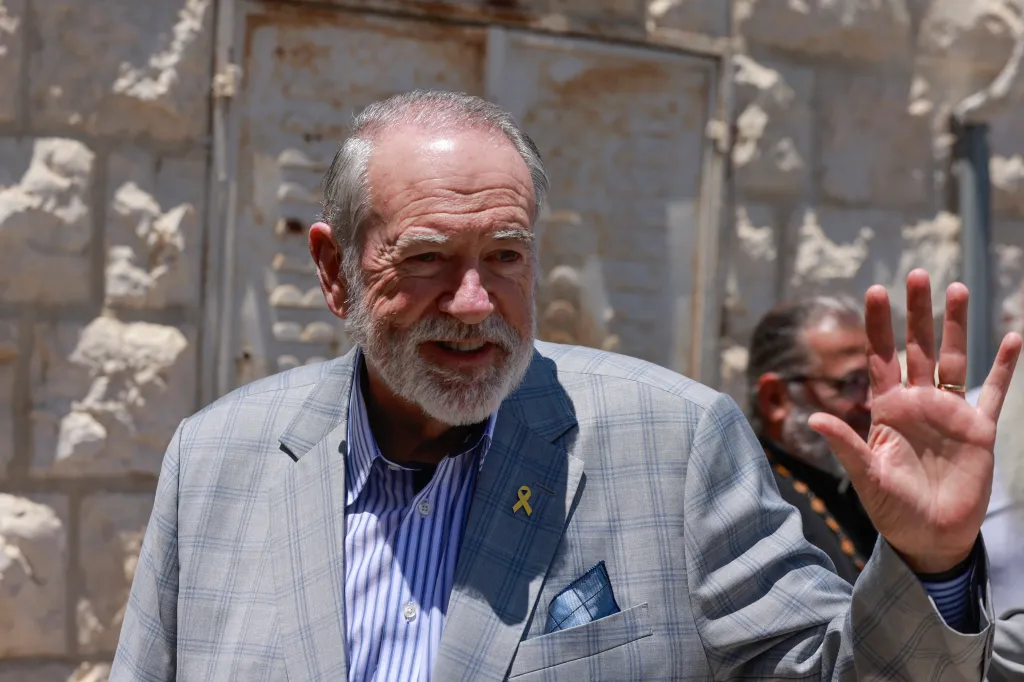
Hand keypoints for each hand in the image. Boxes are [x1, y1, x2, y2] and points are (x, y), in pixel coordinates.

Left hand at [809, 269, 1021, 573]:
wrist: (930, 537)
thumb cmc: (892, 509)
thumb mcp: (866, 476)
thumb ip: (845, 444)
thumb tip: (815, 418)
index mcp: (887, 410)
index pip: (880, 357)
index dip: (877, 326)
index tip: (874, 290)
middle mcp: (918, 403)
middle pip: (917, 347)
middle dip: (916, 312)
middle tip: (916, 274)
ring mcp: (949, 413)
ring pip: (953, 359)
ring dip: (956, 326)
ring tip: (958, 288)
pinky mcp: (979, 431)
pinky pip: (995, 392)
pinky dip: (1005, 367)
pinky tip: (1014, 337)